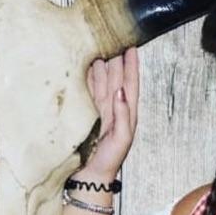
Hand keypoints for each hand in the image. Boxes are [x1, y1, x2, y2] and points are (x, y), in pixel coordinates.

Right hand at [81, 46, 138, 180]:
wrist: (90, 176)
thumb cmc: (109, 160)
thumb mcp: (122, 139)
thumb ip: (124, 116)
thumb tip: (120, 92)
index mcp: (126, 112)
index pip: (129, 83)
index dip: (131, 65)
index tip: (132, 46)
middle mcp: (112, 107)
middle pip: (114, 77)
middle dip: (114, 58)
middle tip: (112, 38)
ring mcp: (98, 109)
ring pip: (100, 81)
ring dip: (99, 64)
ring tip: (97, 46)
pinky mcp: (85, 113)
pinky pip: (86, 90)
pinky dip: (86, 77)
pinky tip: (83, 65)